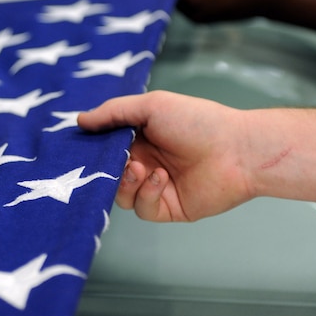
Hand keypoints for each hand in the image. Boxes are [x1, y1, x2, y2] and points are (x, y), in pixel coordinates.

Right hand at [77, 91, 254, 221]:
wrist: (238, 150)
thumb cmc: (198, 121)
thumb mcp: (151, 106)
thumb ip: (113, 113)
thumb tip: (79, 121)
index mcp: (139, 138)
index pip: (103, 149)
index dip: (91, 151)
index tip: (77, 149)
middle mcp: (145, 163)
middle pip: (107, 175)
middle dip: (104, 170)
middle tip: (108, 163)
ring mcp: (156, 187)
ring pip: (120, 195)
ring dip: (126, 182)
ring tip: (141, 168)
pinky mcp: (168, 208)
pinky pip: (142, 208)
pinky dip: (146, 193)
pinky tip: (161, 178)